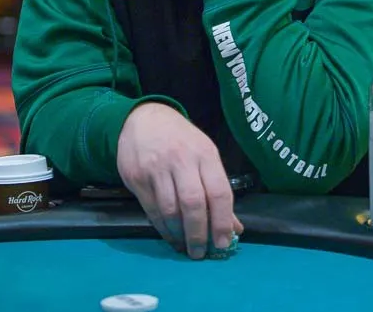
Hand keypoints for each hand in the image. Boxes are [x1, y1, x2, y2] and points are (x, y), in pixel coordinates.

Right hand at [116, 103, 243, 258]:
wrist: (142, 119)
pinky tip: (170, 236)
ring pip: (170, 210)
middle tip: (201, 253)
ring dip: (179, 234)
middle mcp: (182, 160)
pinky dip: (163, 228)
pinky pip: (152, 210)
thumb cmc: (181, 140)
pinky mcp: (137, 177)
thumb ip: (218, 190)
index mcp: (205, 154)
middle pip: (193, 203)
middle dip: (199, 233)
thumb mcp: (204, 156)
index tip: (223, 243)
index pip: (218, 191)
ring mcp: (157, 168)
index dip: (222, 221)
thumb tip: (235, 228)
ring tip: (186, 247)